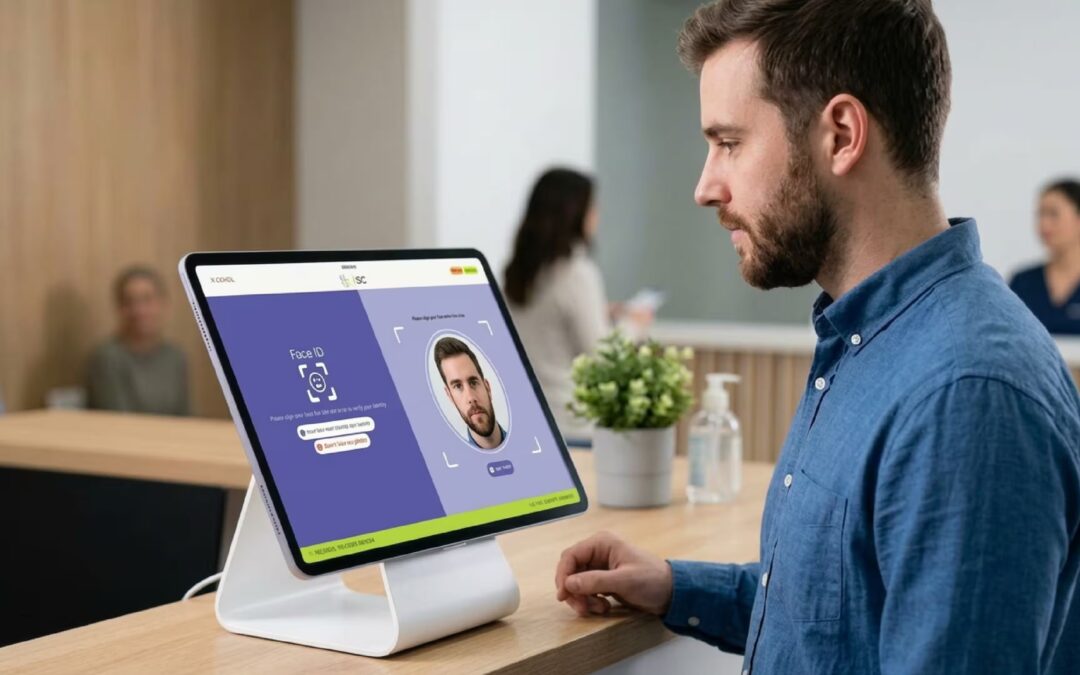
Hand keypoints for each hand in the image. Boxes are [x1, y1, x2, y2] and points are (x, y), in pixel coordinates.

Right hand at [555, 531, 672, 616]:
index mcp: (602, 543)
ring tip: (599, 609)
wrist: (671, 592)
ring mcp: (600, 566)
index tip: (564, 595)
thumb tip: (569, 584)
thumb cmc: (651, 580)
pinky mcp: (603, 580)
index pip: (571, 556)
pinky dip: (590, 601)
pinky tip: (604, 607)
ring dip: (582, 598)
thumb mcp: (624, 581)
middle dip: (573, 590)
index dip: (563, 575)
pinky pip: (586, 590)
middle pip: (571, 570)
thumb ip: (595, 581)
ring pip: (577, 582)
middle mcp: (598, 552)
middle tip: (581, 608)